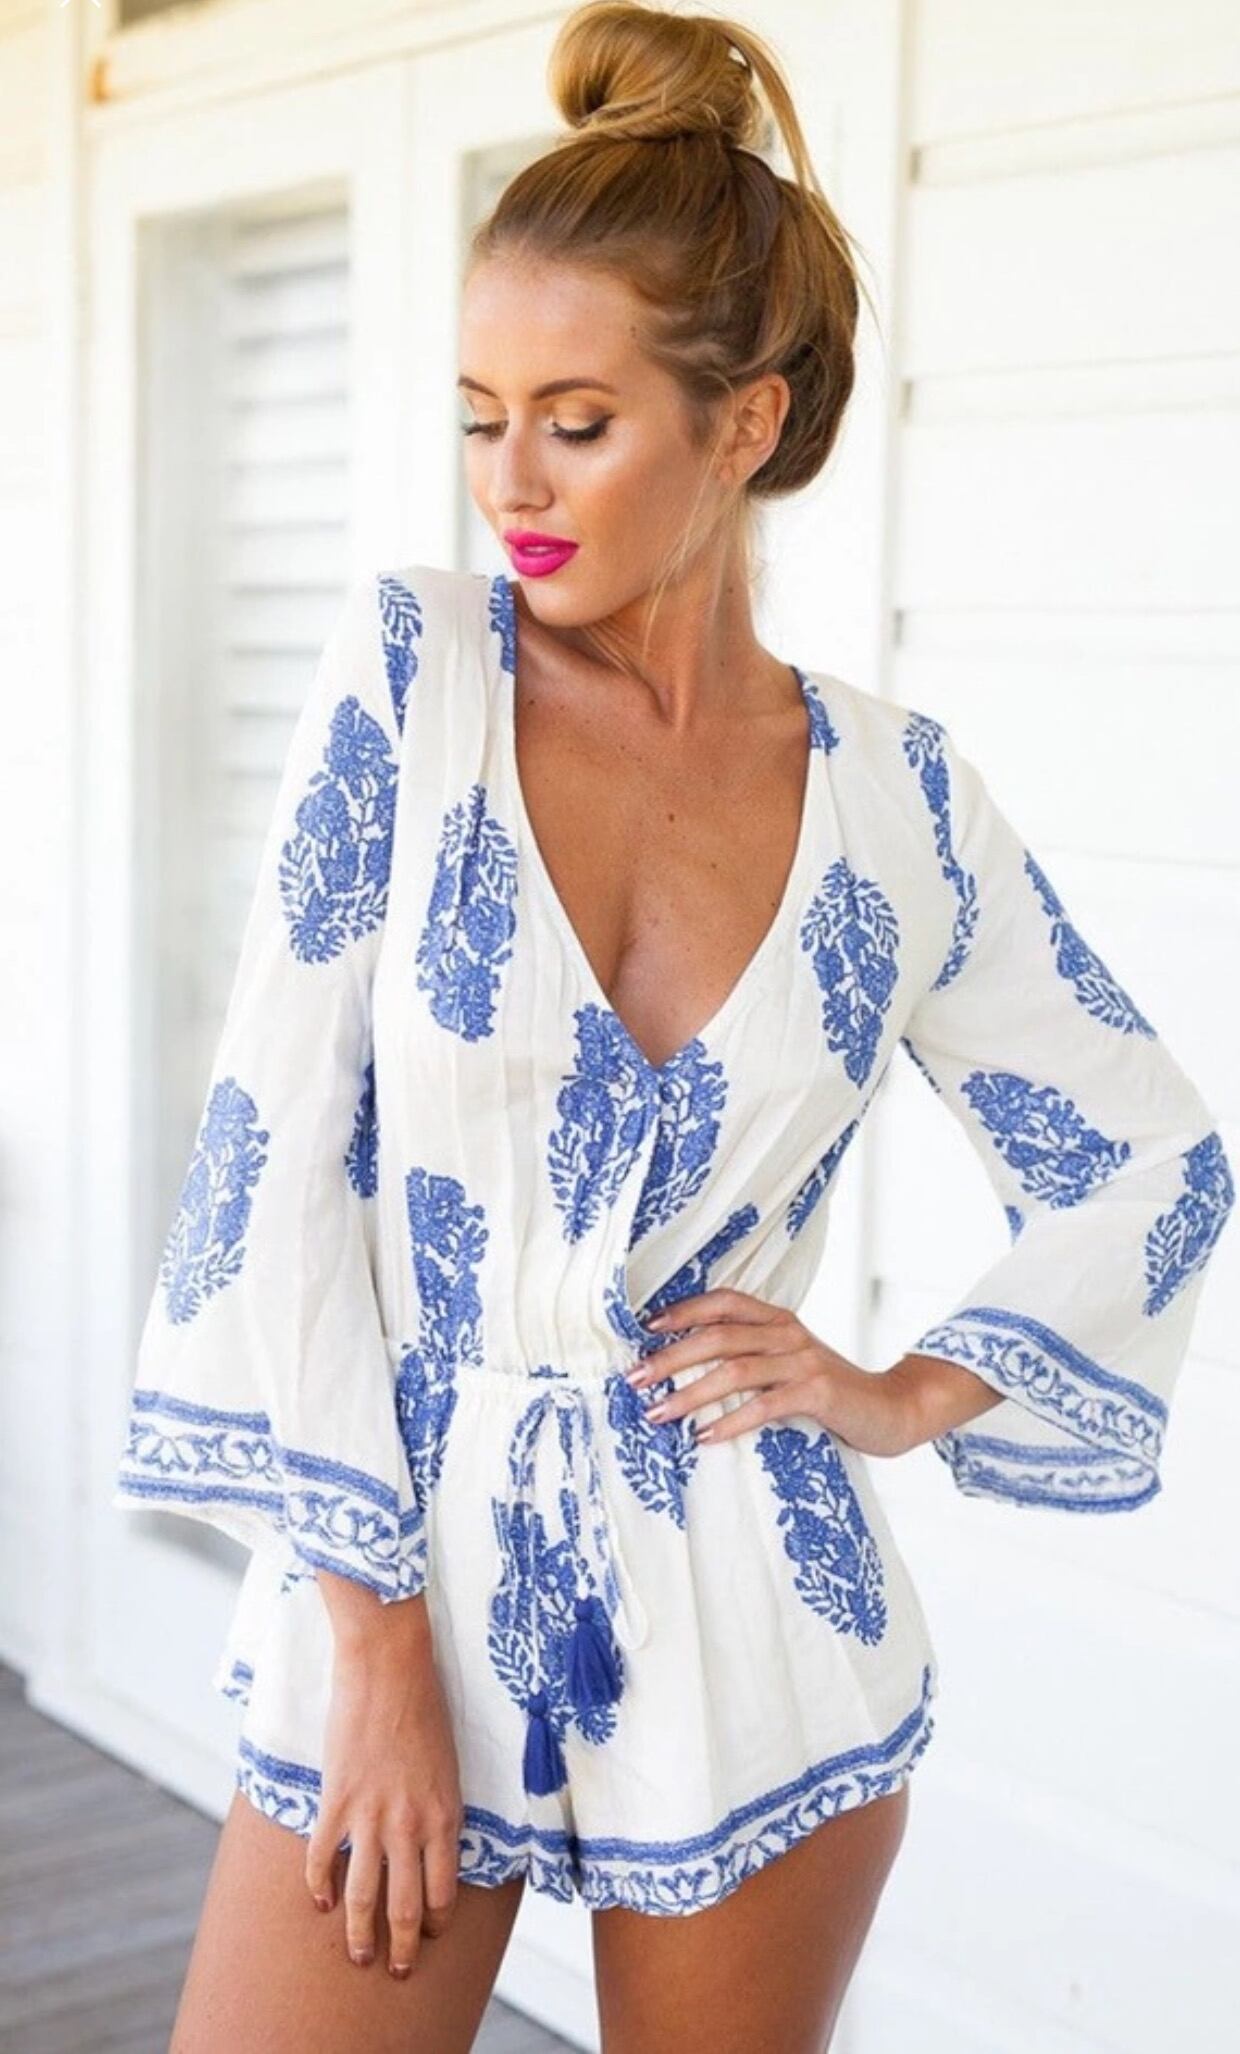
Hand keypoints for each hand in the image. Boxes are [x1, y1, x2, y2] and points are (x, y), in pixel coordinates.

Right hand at [303, 1616, 463, 1979]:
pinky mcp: (337, 1801)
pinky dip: (319, 1887)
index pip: (443, 1891)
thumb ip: (438, 1808)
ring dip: (361, 1934)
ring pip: (365, 1897)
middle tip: (395, 1968)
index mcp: (445, 1816)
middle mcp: (411, 1827)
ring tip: (359, 1955)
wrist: (389, 1668)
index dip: (435, 1921)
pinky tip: (321, 1903)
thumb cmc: (425, 1706)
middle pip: (405, 1907)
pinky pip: (323, 1860)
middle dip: (401, 1947)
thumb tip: (431, 1843)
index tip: (428, 1933)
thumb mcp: (447, 1766)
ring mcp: (372, 1817)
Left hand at [628, 1286, 920, 1458]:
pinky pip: (764, 1405)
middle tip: (634, 1378)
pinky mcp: (817, 1392)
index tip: (644, 1330)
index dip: (683, 1310)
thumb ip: (750, 1358)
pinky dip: (729, 1421)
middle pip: (718, 1336)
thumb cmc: (828, 1392)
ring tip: (657, 1412)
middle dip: (671, 1357)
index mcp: (778, 1320)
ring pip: (734, 1370)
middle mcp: (788, 1333)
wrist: (890, 1410)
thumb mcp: (788, 1364)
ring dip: (690, 1392)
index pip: (724, 1302)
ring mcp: (804, 1361)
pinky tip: (703, 1436)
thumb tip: (684, 1371)